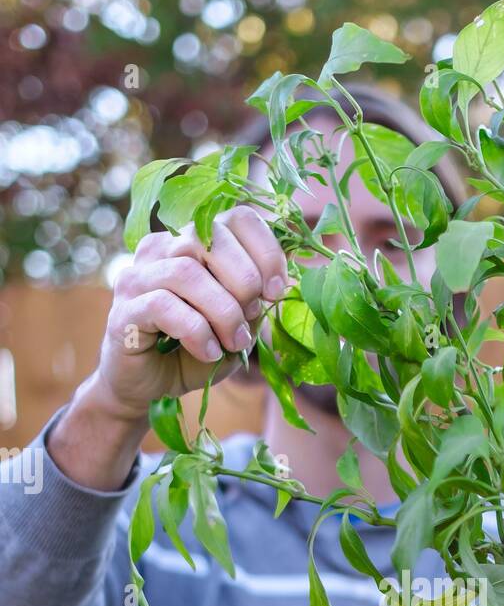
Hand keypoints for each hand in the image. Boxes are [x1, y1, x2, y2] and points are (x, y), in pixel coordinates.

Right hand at [92, 206, 288, 419]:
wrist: (149, 387)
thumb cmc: (195, 351)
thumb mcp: (237, 325)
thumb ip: (254, 300)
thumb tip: (276, 282)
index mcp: (192, 242)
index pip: (235, 218)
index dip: (265, 249)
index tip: (277, 290)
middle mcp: (161, 249)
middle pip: (208, 237)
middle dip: (243, 280)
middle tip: (252, 317)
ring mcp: (137, 276)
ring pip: (186, 272)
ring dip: (222, 311)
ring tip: (234, 342)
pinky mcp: (124, 310)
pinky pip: (164, 306)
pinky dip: (197, 331)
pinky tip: (209, 352)